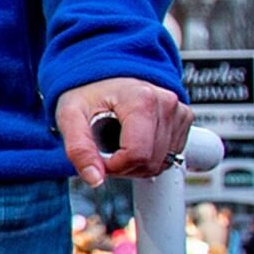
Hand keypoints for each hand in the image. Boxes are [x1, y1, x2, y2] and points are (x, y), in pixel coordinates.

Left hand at [56, 77, 191, 183]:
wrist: (104, 75)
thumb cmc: (88, 91)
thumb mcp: (70, 117)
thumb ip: (79, 149)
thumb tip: (95, 179)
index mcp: (142, 99)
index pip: (138, 154)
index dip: (115, 166)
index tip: (100, 158)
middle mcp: (166, 104)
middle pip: (151, 162)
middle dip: (124, 166)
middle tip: (105, 150)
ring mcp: (179, 112)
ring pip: (162, 162)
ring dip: (137, 164)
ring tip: (119, 143)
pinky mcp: (184, 120)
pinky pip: (171, 156)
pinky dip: (150, 158)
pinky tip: (135, 142)